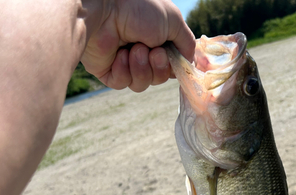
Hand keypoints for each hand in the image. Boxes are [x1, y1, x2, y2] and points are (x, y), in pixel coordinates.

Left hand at [81, 0, 195, 91]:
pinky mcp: (107, 71)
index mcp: (157, 39)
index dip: (175, 68)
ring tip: (135, 50)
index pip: (172, 65)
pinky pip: (122, 83)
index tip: (178, 64)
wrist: (105, 9)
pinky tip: (119, 54)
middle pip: (159, 78)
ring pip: (141, 84)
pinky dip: (124, 70)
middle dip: (159, 68)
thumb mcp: (174, 21)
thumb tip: (191, 62)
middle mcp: (141, 51)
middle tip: (154, 53)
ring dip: (142, 68)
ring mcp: (124, 62)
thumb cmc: (140, 9)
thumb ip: (187, 43)